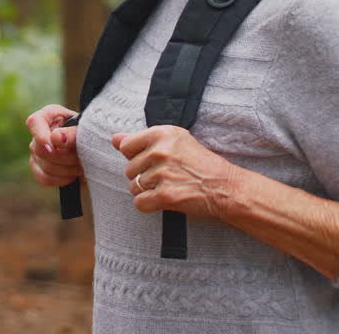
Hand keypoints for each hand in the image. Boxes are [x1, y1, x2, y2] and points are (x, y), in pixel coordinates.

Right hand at [25, 104, 82, 186]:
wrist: (92, 145)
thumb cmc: (88, 132)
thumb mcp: (84, 128)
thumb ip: (72, 133)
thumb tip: (56, 138)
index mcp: (48, 116)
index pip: (34, 122)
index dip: (41, 137)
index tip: (54, 147)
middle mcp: (37, 133)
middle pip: (42, 151)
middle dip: (66, 157)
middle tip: (83, 157)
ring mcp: (35, 152)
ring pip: (46, 166)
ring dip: (68, 169)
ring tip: (83, 165)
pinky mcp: (38, 168)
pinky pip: (44, 178)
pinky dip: (61, 179)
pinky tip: (73, 175)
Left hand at [112, 125, 240, 218]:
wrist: (224, 186)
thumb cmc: (200, 163)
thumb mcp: (174, 141)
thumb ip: (141, 139)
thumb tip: (114, 139)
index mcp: (162, 133)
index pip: (126, 145)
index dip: (136, 156)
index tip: (153, 160)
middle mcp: (160, 151)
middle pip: (128, 169)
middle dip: (143, 175)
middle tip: (166, 176)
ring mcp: (162, 173)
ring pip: (133, 187)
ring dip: (148, 191)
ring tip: (168, 186)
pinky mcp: (165, 195)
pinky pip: (140, 203)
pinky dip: (150, 205)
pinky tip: (165, 199)